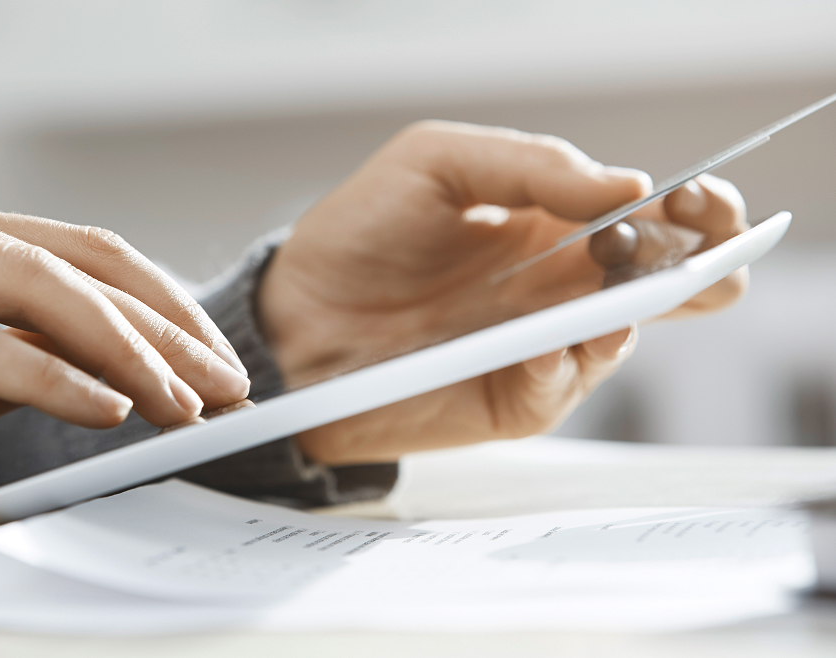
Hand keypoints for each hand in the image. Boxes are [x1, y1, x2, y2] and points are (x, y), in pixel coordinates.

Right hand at [0, 181, 249, 517]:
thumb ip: (13, 357)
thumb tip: (113, 372)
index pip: (74, 248)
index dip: (157, 302)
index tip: (211, 359)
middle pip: (69, 260)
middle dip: (161, 327)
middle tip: (222, 384)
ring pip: (30, 287)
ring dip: (123, 350)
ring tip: (180, 403)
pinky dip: (50, 378)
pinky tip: (106, 410)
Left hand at [258, 122, 747, 463]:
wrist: (295, 321)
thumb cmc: (361, 236)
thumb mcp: (436, 163)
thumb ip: (531, 164)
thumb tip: (628, 188)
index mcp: (555, 222)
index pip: (656, 214)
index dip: (698, 207)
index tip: (697, 198)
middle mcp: (562, 285)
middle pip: (674, 282)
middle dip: (706, 264)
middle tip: (690, 249)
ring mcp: (543, 345)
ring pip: (625, 333)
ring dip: (626, 311)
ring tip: (600, 290)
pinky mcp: (514, 399)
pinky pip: (563, 385)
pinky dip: (557, 363)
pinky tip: (533, 346)